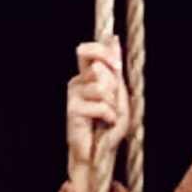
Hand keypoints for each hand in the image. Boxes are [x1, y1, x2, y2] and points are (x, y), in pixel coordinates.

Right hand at [65, 37, 130, 169]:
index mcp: (89, 75)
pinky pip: (101, 105)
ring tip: (109, 116)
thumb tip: (113, 39)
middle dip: (112, 80)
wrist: (98, 153)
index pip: (89, 50)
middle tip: (113, 98)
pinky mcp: (72, 109)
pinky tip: (105, 123)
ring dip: (113, 104)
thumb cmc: (110, 125)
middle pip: (93, 61)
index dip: (104, 51)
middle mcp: (78, 81)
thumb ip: (116, 71)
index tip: (117, 65)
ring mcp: (73, 94)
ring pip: (102, 86)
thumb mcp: (119, 95)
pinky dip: (109, 116)